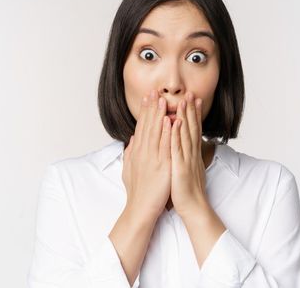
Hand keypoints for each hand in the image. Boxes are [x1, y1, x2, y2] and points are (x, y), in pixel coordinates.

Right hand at [121, 90, 171, 218]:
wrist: (140, 208)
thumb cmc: (137, 191)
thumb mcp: (130, 168)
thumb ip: (131, 152)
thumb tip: (132, 139)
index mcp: (137, 152)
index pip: (141, 127)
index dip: (145, 111)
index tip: (148, 97)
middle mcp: (142, 152)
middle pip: (147, 125)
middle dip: (151, 107)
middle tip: (154, 91)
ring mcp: (151, 158)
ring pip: (155, 132)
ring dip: (159, 115)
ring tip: (162, 99)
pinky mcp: (161, 166)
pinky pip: (165, 146)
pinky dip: (167, 132)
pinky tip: (169, 121)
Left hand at [170, 91, 209, 217]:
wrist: (193, 208)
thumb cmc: (187, 191)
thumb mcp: (185, 170)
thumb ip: (183, 157)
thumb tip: (181, 148)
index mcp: (190, 155)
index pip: (191, 131)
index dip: (191, 115)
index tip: (191, 100)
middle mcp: (190, 155)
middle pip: (191, 128)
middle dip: (190, 110)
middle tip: (190, 93)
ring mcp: (186, 160)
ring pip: (186, 134)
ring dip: (185, 116)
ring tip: (183, 100)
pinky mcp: (180, 167)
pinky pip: (178, 148)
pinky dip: (176, 134)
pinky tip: (175, 122)